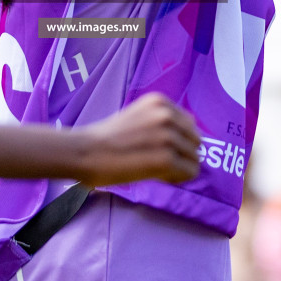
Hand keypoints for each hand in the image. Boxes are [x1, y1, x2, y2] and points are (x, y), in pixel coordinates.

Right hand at [77, 93, 200, 186]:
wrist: (85, 152)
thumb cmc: (105, 138)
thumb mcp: (137, 117)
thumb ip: (160, 121)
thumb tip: (190, 137)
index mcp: (159, 102)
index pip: (189, 125)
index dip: (177, 141)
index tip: (158, 149)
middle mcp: (166, 115)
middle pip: (195, 142)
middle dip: (181, 154)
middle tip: (158, 162)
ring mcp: (168, 137)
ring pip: (194, 159)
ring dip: (178, 168)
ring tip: (154, 169)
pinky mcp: (166, 159)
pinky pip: (189, 172)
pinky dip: (176, 178)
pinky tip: (157, 176)